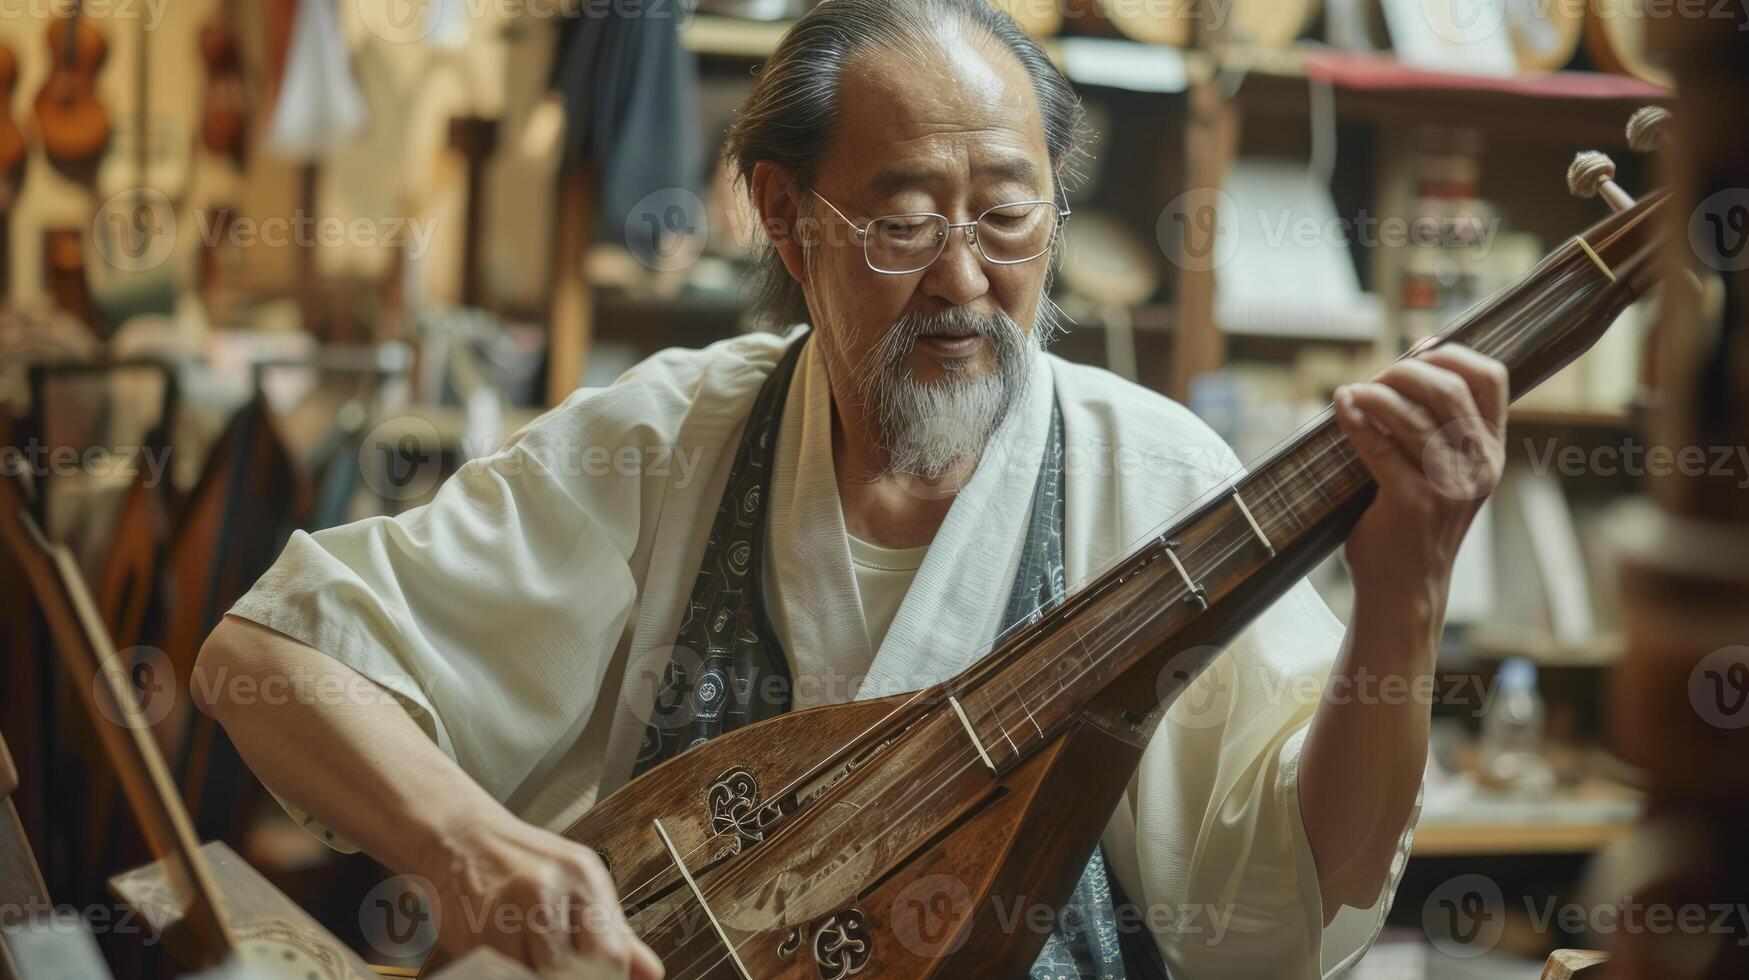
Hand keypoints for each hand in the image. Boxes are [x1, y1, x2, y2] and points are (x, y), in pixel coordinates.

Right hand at [423, 813, 663, 977]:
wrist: (458, 837)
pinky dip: (510, 970)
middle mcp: (546, 890)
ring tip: (530, 952)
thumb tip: (651, 974)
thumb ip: (615, 932)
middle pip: (571, 972)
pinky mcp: (473, 935)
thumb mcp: (579, 881)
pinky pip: (503, 972)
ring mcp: (506, 913)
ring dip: (534, 972)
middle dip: (569, 977)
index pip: (610, 955)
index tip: (598, 975)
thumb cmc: (520, 859)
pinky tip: (509, 953)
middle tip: (560, 964)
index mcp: (582, 877)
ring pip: (535, 976)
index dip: (606, 976)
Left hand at [1332, 345, 1507, 617]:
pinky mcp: (1410, 504)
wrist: (1406, 585)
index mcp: (1491, 452)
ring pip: (1412, 416)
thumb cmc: (1417, 519)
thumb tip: (1423, 347)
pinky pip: (1378, 448)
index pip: (1491, 380)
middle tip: (1376, 376)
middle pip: (1448, 390)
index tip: (1419, 351)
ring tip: (1353, 393)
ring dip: (1375, 393)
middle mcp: (1478, 467)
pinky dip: (1355, 419)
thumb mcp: (1444, 466)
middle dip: (1405, 371)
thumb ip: (1438, 416)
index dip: (1453, 354)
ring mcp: (1447, 487)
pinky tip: (1341, 406)